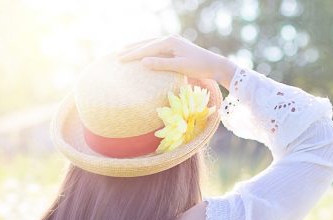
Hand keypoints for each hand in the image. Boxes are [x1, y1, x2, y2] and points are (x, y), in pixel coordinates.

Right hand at [117, 35, 237, 89]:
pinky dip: (148, 50)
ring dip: (139, 48)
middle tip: (117, 55)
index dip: (133, 54)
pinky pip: (157, 47)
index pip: (147, 48)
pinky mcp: (176, 47)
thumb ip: (162, 64)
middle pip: (147, 43)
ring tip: (126, 51)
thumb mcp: (180, 66)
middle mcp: (170, 39)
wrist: (215, 65)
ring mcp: (173, 42)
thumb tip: (143, 61)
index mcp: (170, 42)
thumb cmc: (199, 67)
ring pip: (151, 44)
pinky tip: (143, 54)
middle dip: (132, 49)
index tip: (120, 60)